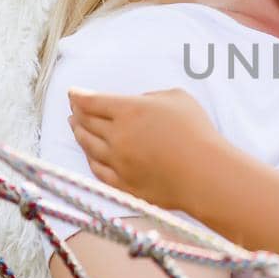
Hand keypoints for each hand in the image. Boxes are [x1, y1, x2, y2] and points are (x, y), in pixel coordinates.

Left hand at [67, 87, 218, 211]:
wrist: (205, 173)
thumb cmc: (197, 132)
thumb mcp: (177, 98)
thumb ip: (150, 97)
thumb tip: (136, 104)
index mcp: (129, 110)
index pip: (92, 101)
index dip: (78, 96)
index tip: (72, 93)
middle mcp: (117, 136)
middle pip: (86, 122)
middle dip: (77, 113)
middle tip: (74, 108)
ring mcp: (118, 162)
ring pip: (88, 146)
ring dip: (78, 134)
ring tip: (75, 127)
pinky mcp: (123, 184)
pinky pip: (97, 170)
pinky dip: (90, 159)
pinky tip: (89, 155)